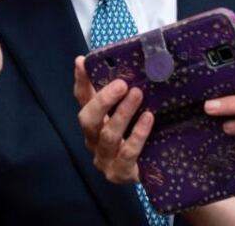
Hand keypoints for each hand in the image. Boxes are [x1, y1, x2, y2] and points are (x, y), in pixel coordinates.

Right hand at [73, 56, 152, 183]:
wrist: (153, 173)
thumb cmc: (138, 136)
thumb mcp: (131, 112)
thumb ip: (126, 93)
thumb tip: (128, 62)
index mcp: (93, 122)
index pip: (82, 99)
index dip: (81, 81)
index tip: (82, 62)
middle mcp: (93, 140)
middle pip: (88, 120)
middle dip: (103, 100)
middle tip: (122, 84)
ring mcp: (104, 159)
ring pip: (108, 135)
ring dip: (123, 114)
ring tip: (138, 94)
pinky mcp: (120, 173)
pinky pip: (128, 153)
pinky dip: (138, 135)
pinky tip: (148, 119)